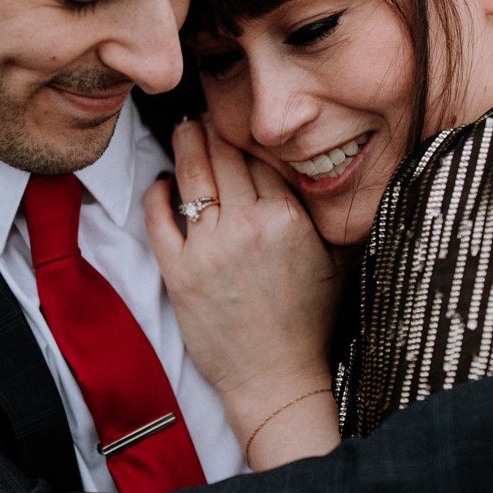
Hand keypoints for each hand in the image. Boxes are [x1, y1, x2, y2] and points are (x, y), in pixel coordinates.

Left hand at [144, 118, 341, 446]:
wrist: (276, 378)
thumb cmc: (308, 322)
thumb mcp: (334, 259)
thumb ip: (325, 213)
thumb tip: (322, 172)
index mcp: (288, 219)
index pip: (261, 156)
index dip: (247, 133)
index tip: (238, 119)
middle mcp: (246, 227)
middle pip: (222, 156)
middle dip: (212, 128)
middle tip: (204, 113)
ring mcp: (209, 250)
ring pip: (191, 177)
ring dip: (184, 147)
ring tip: (183, 132)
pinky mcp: (179, 274)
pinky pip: (159, 218)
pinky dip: (157, 194)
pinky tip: (161, 184)